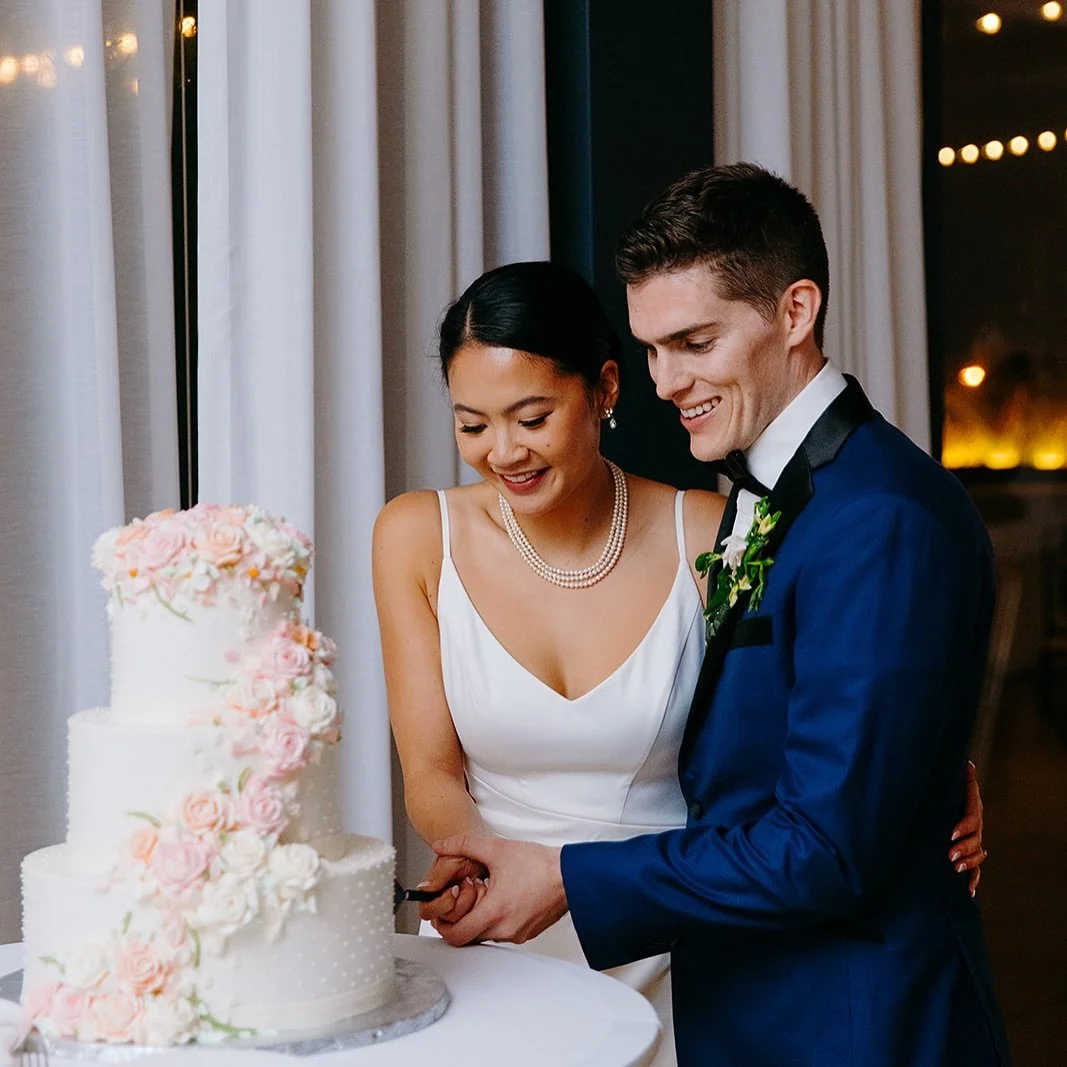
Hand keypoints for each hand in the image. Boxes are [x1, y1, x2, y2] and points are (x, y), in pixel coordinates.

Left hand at [430, 835, 566, 946]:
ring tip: (483, 895)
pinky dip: (495, 920)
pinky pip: (502, 933)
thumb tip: (442, 845)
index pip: (456, 935)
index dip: (442, 925)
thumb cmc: (539, 865)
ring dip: (478, 919)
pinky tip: (500, 899)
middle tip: (461, 900)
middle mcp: (505, 930)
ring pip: (486, 935)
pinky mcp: (527, 933)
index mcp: (495, 912)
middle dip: (459, 920)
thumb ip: (464, 845)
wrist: (570, 875)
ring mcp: (517, 934)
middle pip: (469, 937)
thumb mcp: (496, 849)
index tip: (440, 912)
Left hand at [949, 760, 986, 896]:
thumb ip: (957, 776)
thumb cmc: (941, 787)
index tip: (951, 833)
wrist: (938, 797)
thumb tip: (967, 764)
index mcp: (970, 807)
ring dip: (969, 863)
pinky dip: (973, 879)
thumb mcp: (946, 781)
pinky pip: (975, 868)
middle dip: (964, 848)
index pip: (971, 818)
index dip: (963, 827)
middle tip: (949, 855)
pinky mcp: (967, 853)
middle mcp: (974, 825)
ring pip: (978, 854)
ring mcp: (973, 840)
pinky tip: (969, 890)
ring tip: (955, 868)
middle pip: (976, 839)